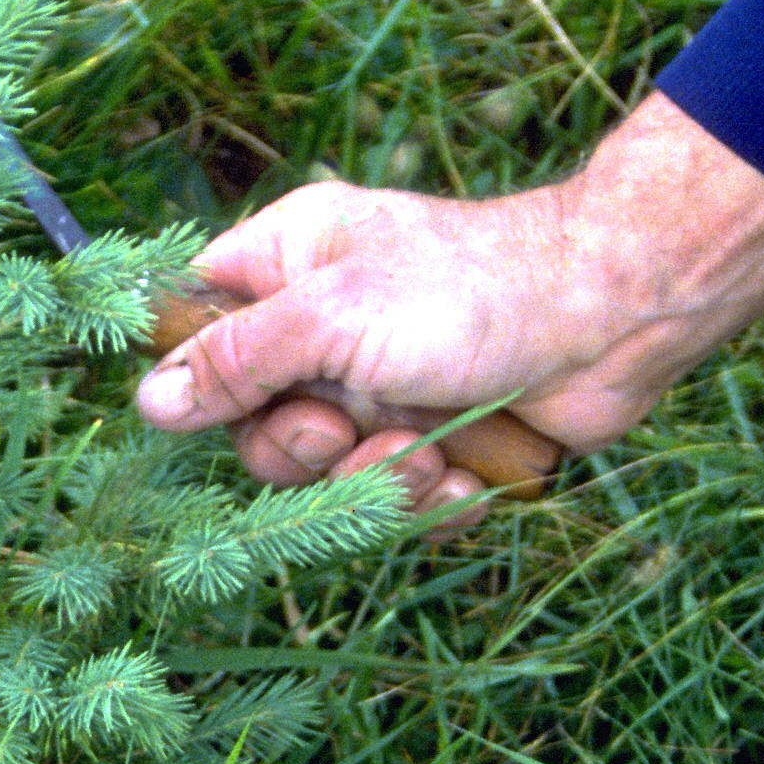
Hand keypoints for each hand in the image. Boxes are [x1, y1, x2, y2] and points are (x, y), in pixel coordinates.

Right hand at [134, 91, 763, 524]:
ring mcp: (380, 386)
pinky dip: (430, 496)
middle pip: (252, 422)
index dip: (198, 372)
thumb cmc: (471, 289)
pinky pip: (396, 500)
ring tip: (424, 449)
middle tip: (346, 424)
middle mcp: (326, 326)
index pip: (196, 322)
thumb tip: (150, 402)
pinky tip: (465, 469)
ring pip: (326, 474)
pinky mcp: (434, 439)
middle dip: (301, 446)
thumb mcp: (334, 315)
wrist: (614, 320)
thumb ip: (238, 360)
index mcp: (289, 264)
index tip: (224, 400)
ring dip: (374, 479)